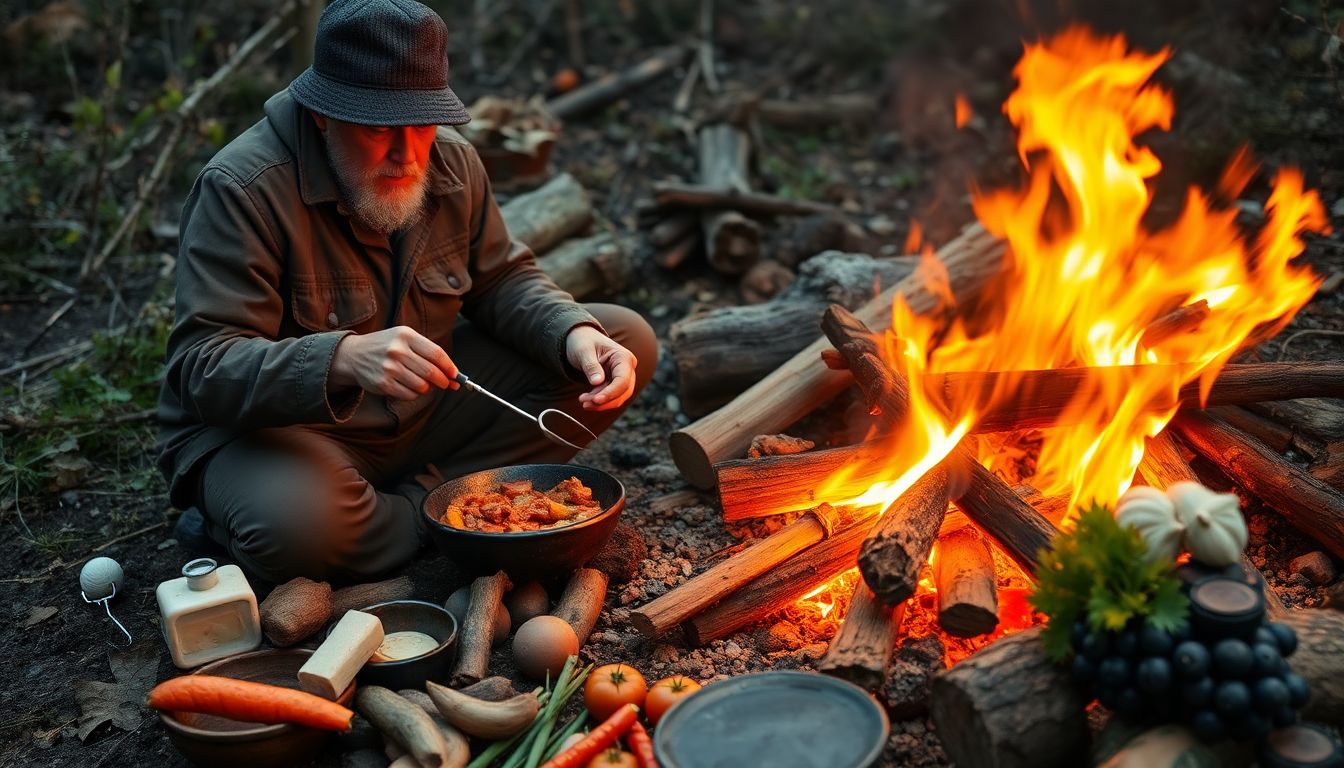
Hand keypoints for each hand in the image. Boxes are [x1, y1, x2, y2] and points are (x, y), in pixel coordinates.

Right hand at [329, 326, 458, 400]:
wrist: (354, 354)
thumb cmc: (386, 346)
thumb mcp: (404, 339)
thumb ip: (427, 353)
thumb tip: (453, 375)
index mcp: (406, 335)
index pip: (436, 353)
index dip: (449, 367)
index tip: (455, 375)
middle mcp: (397, 350)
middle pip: (431, 371)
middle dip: (443, 381)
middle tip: (446, 384)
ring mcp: (389, 367)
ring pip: (422, 385)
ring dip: (427, 388)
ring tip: (423, 383)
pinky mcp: (382, 383)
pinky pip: (409, 394)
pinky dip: (415, 394)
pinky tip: (410, 387)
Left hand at [565, 326, 636, 410]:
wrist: (581, 339)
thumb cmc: (583, 342)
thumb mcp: (583, 351)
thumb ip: (591, 366)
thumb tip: (597, 382)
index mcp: (623, 357)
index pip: (623, 380)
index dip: (611, 392)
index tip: (596, 400)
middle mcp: (627, 368)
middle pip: (623, 391)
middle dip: (605, 400)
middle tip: (585, 403)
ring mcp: (624, 376)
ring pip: (618, 397)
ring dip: (602, 404)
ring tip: (583, 401)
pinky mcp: (616, 383)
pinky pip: (612, 397)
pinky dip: (600, 401)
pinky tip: (586, 399)